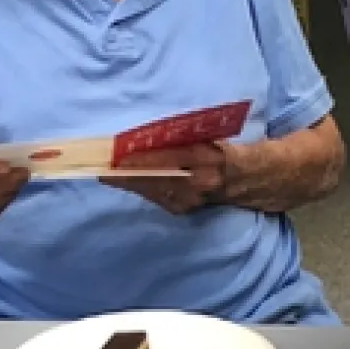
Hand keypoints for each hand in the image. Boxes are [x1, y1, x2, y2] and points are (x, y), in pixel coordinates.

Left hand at [99, 143, 227, 213]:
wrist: (246, 180)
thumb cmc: (221, 150)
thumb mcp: (205, 138)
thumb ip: (179, 139)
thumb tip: (145, 138)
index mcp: (206, 158)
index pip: (170, 159)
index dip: (143, 161)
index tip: (120, 160)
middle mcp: (199, 182)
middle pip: (156, 180)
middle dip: (128, 176)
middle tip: (104, 172)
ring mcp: (192, 200)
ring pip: (153, 192)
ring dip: (130, 184)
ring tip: (109, 177)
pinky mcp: (185, 210)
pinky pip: (157, 199)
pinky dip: (142, 190)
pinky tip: (128, 184)